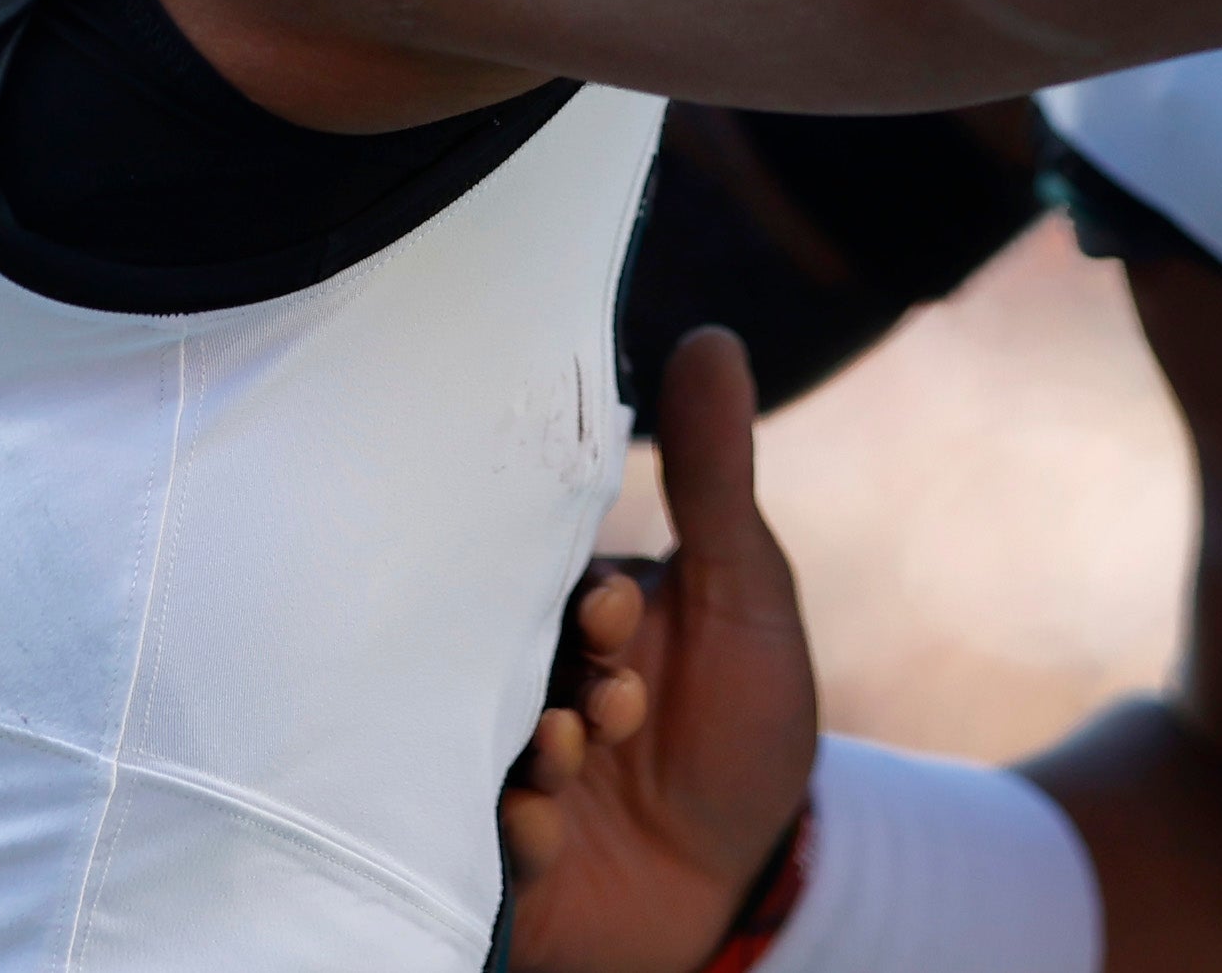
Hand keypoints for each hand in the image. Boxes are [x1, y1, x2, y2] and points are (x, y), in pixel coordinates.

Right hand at [501, 330, 822, 972]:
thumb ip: (716, 478)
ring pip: (481, 747)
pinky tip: (543, 824)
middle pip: (502, 661)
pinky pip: (477, 844)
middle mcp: (522, 687)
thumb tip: (713, 338)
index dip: (587, 598)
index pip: (548, 581)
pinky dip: (512, 830)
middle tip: (596, 695)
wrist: (743, 883)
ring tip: (570, 746)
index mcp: (570, 616)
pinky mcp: (493, 862)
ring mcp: (501, 775)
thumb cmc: (742, 727)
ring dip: (531, 747)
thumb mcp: (744, 596)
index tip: (618, 607)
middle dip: (552, 672)